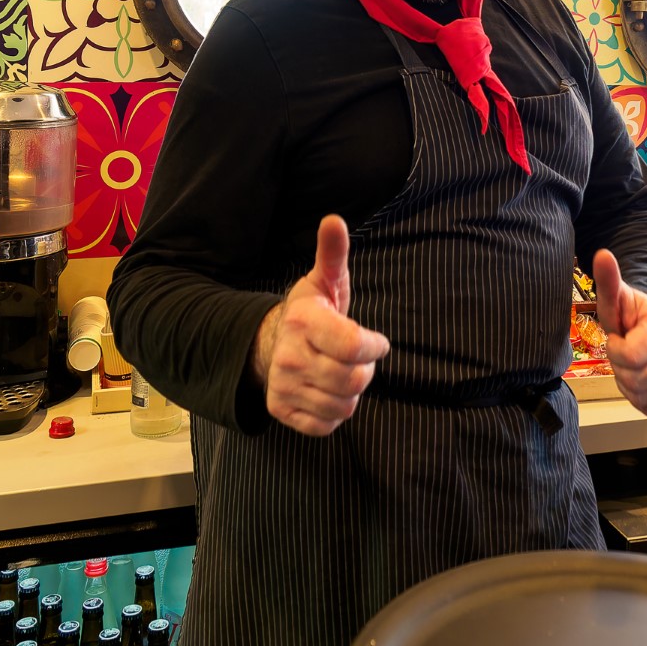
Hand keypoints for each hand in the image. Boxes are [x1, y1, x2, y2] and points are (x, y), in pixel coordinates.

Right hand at [252, 214, 389, 436]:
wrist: (271, 342)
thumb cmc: (312, 311)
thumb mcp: (326, 281)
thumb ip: (333, 253)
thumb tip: (334, 220)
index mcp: (303, 321)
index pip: (354, 347)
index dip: (375, 346)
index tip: (376, 341)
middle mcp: (289, 356)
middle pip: (354, 379)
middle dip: (365, 369)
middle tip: (355, 357)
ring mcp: (283, 386)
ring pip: (344, 405)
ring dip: (351, 392)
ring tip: (340, 372)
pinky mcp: (281, 410)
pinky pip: (326, 425)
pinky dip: (334, 413)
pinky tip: (327, 391)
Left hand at [593, 248, 646, 415]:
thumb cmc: (632, 313)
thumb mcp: (617, 297)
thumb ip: (608, 280)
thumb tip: (602, 254)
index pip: (630, 356)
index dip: (616, 348)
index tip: (620, 336)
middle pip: (635, 379)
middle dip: (620, 366)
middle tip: (624, 350)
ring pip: (641, 395)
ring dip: (627, 382)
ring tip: (632, 362)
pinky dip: (638, 397)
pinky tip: (640, 377)